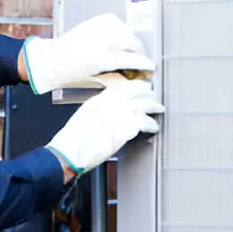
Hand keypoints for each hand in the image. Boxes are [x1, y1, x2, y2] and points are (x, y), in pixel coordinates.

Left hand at [22, 13, 153, 94]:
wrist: (49, 59)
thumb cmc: (70, 75)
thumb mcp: (94, 81)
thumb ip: (116, 78)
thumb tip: (134, 77)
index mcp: (100, 60)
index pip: (131, 59)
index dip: (144, 63)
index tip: (151, 67)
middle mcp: (101, 42)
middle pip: (132, 43)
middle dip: (141, 52)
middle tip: (143, 59)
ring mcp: (97, 29)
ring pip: (126, 31)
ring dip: (133, 40)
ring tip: (134, 49)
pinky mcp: (94, 21)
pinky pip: (116, 22)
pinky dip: (122, 29)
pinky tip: (122, 36)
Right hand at [46, 77, 163, 175]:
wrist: (74, 149)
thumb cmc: (74, 136)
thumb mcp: (86, 112)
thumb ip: (101, 105)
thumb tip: (109, 108)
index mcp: (103, 96)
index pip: (124, 83)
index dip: (135, 84)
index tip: (140, 85)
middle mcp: (115, 100)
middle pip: (139, 90)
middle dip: (147, 92)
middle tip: (152, 94)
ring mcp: (124, 112)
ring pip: (146, 103)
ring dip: (154, 106)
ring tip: (158, 108)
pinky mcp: (130, 127)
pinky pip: (147, 122)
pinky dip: (152, 125)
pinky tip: (154, 126)